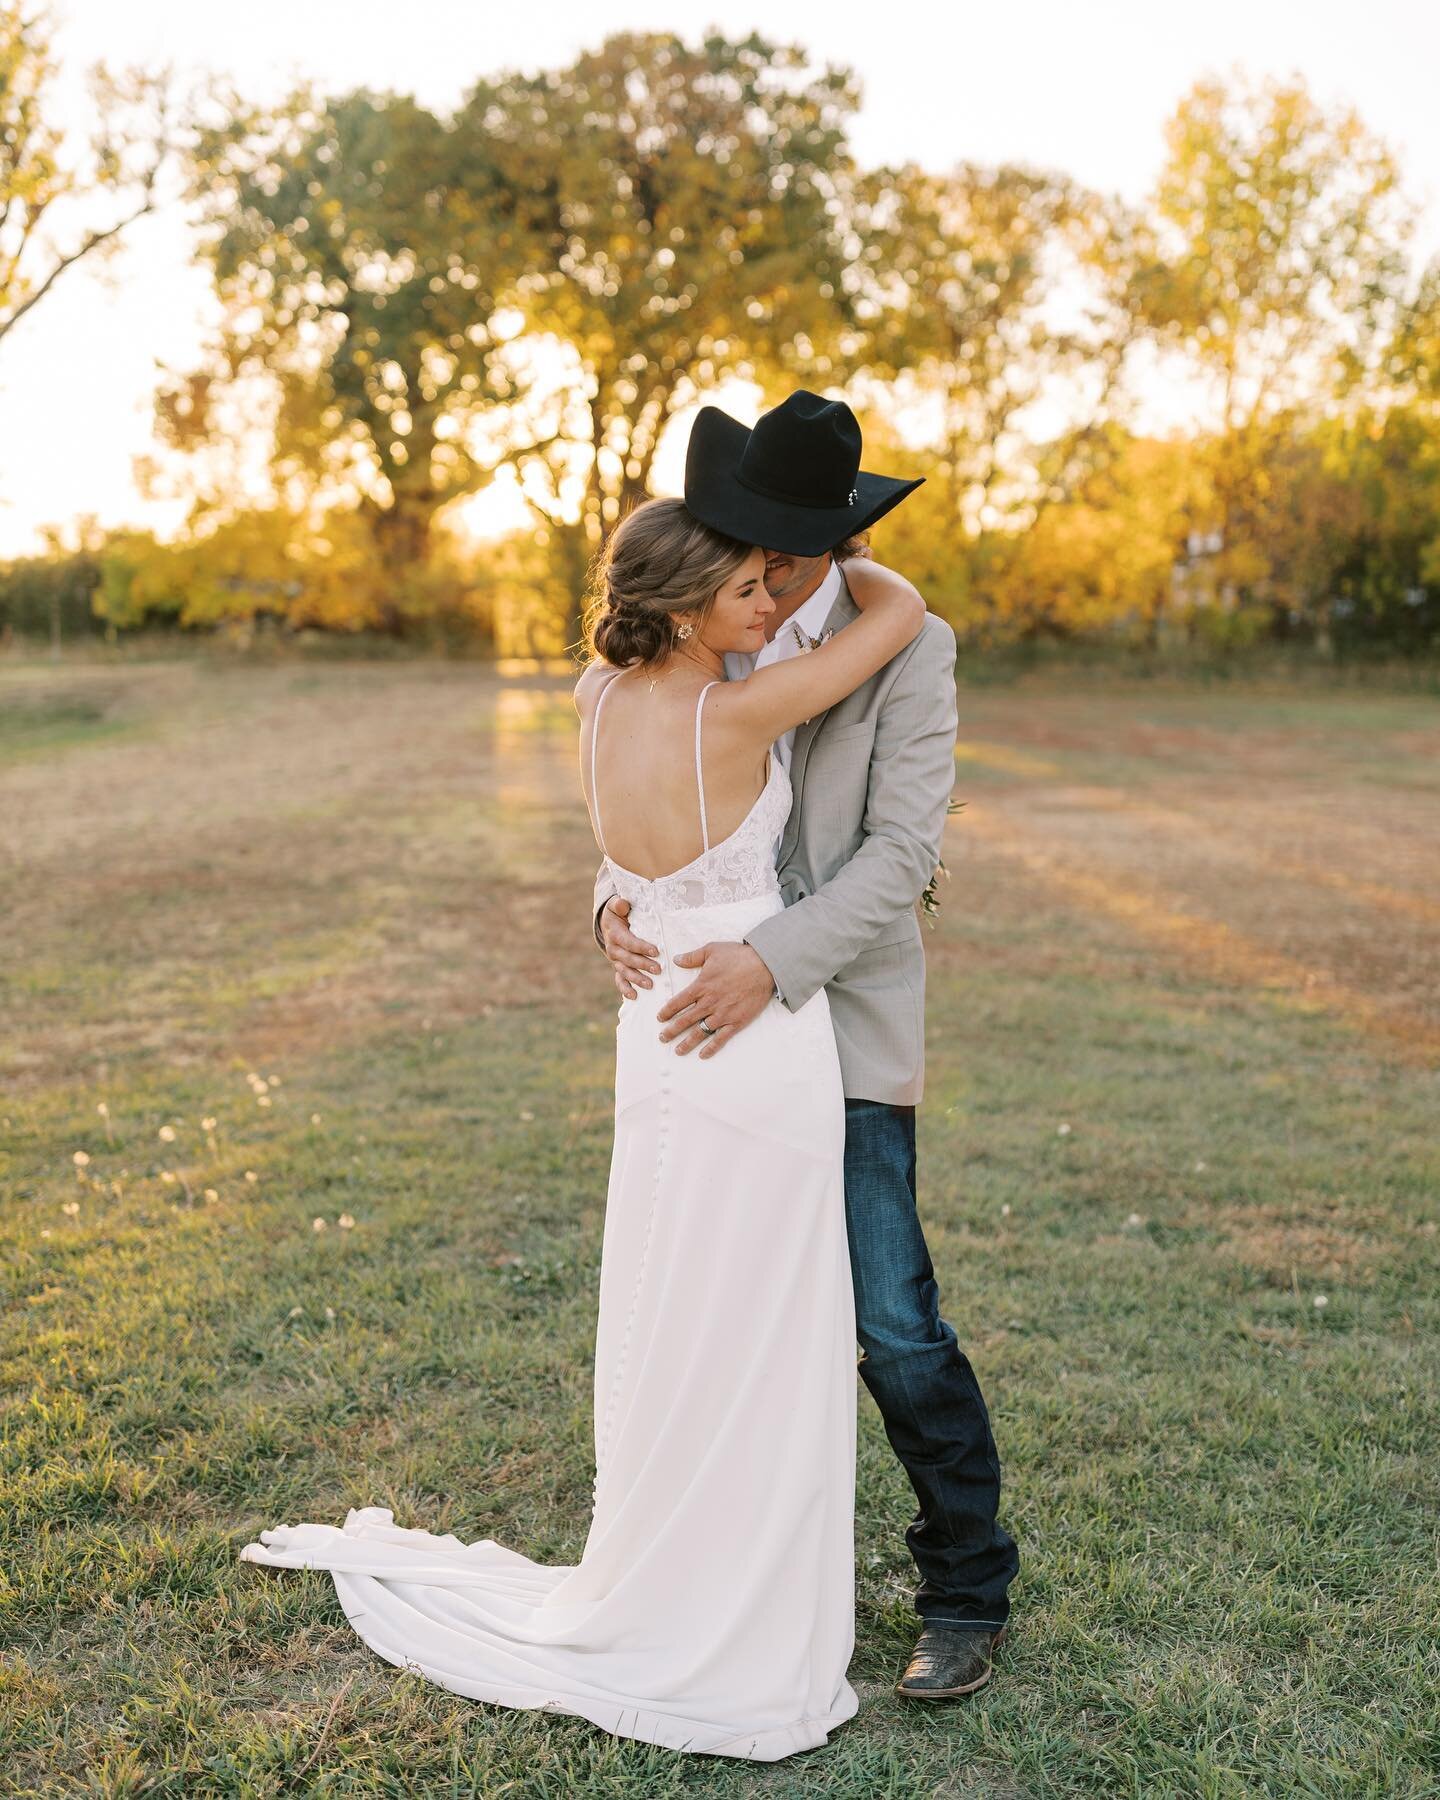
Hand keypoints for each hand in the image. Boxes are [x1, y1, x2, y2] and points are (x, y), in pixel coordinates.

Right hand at [599, 896, 660, 1000]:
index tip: (656, 951)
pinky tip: (634, 996)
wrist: (608, 923)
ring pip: (625, 971)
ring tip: (650, 985)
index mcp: (615, 934)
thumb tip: (623, 905)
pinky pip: (619, 980)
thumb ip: (619, 904)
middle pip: (628, 959)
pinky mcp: (618, 967)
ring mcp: (615, 960)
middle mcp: (613, 949)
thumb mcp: (616, 904)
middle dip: (643, 965)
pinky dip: (625, 988)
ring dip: (637, 978)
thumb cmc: (617, 913)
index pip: (629, 942)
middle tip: (659, 969)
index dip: (642, 947)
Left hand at [657, 941, 775, 1058]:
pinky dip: (711, 1048)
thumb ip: (692, 957)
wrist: (765, 966)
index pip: (678, 1002)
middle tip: (663, 1038)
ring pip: (700, 1032)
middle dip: (672, 1031)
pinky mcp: (737, 1021)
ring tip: (678, 1051)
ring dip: (688, 1043)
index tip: (660, 1018)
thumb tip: (676, 960)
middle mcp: (709, 1002)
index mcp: (701, 986)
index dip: (667, 1011)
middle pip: (685, 1020)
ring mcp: (723, 1014)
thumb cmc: (739, 956)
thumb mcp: (712, 950)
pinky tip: (703, 1055)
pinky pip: (721, 1038)